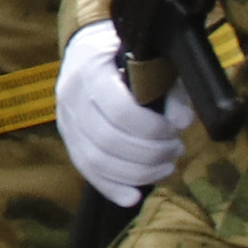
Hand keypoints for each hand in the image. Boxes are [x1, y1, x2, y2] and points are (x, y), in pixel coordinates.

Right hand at [55, 19, 198, 206]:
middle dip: (150, 154)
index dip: (152, 130)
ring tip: (165, 168)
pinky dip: (111, 187)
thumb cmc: (127, 53)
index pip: (119, 110)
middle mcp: (70, 95)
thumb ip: (170, 88)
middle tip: (176, 151)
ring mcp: (65, 118)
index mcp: (90, 69)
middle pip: (107, 140)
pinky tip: (133, 197)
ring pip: (96, 160)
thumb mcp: (153, 60)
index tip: (174, 131)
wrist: (89, 50)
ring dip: (136, 173)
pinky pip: (85, 169)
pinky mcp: (67, 137)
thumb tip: (181, 123)